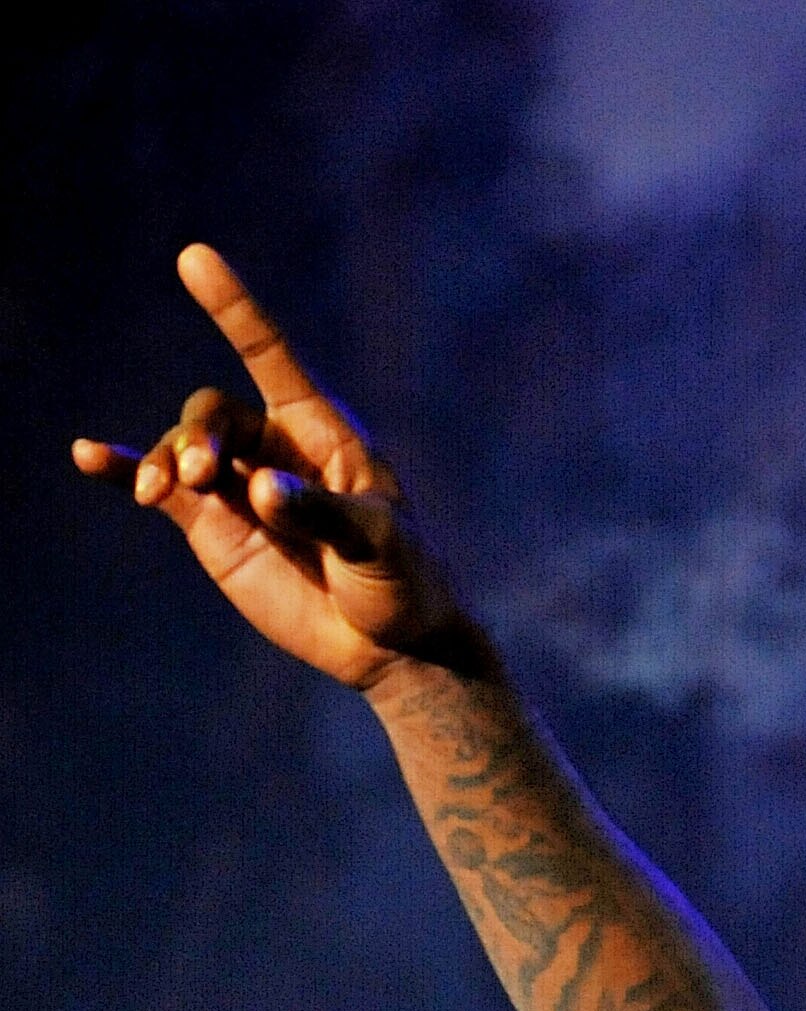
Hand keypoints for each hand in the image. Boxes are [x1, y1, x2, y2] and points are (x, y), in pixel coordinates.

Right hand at [72, 244, 480, 689]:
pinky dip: (123, 469)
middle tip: (203, 478)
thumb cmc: (402, 580)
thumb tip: (260, 489)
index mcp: (323, 431)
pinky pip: (156, 484)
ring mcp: (236, 483)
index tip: (194, 257)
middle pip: (213, 411)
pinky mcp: (212, 523)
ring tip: (167, 494)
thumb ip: (321, 514)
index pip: (271, 356)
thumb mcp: (378, 544)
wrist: (388, 644)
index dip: (234, 308)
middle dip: (199, 435)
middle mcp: (273, 446)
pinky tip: (88, 457)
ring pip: (182, 445)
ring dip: (167, 461)